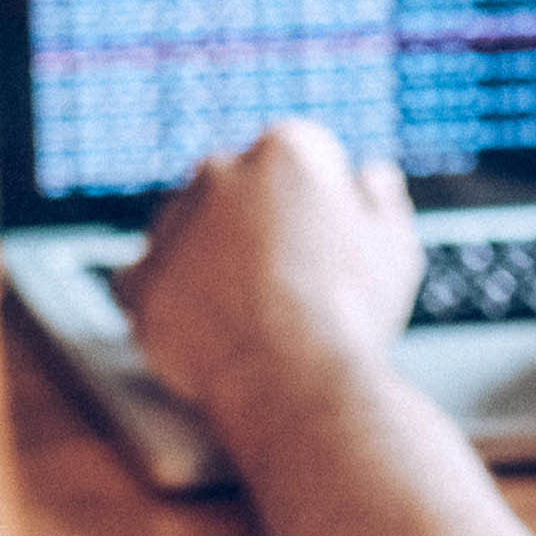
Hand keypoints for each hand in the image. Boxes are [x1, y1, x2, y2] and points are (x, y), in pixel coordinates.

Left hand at [110, 121, 425, 415]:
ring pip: (188, 231)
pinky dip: (168, 299)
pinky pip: (147, 280)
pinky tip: (203, 327)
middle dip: (255, 224)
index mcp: (285, 151)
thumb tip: (370, 176)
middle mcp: (219, 170)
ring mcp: (172, 225)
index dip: (318, 205)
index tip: (326, 244)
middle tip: (286, 281)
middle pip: (236, 189)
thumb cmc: (354, 316)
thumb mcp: (395, 248)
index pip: (296, 159)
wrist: (298, 385)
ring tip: (249, 313)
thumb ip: (381, 200)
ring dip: (208, 258)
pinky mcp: (141, 279)